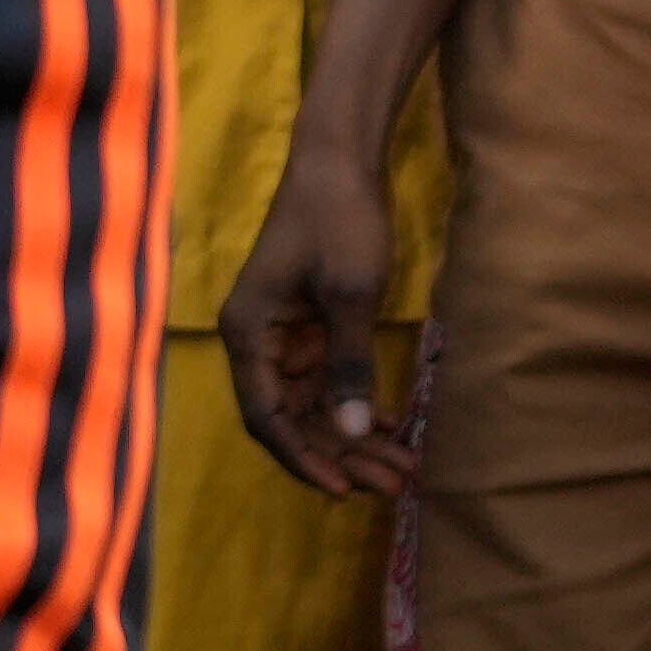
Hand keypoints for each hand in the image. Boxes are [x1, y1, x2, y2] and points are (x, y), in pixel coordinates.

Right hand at [221, 140, 415, 500]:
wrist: (340, 162)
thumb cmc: (338, 220)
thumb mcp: (349, 294)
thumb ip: (348, 365)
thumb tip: (349, 431)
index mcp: (248, 333)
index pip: (267, 416)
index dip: (302, 457)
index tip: (343, 489)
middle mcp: (258, 341)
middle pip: (292, 418)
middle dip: (339, 454)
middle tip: (391, 485)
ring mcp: (284, 336)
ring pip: (313, 404)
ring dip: (353, 436)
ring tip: (401, 466)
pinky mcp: (310, 326)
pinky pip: (329, 381)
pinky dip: (357, 404)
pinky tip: (391, 423)